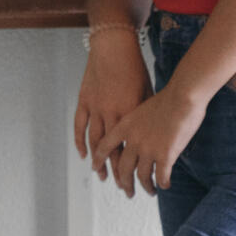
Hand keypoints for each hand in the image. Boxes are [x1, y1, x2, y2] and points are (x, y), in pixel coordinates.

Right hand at [73, 29, 149, 174]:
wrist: (113, 47)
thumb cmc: (134, 68)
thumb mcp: (146, 92)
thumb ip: (146, 114)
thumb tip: (155, 134)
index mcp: (129, 114)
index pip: (130, 148)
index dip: (132, 167)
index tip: (137, 181)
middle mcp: (110, 114)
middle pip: (112, 151)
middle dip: (117, 172)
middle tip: (121, 188)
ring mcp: (95, 108)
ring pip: (94, 142)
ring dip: (98, 162)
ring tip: (102, 177)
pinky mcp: (84, 100)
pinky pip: (80, 125)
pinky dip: (80, 141)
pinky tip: (84, 155)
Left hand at [94, 85, 208, 198]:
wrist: (182, 96)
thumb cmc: (166, 98)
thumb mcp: (141, 108)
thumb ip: (135, 124)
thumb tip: (133, 136)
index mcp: (125, 126)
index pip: (104, 147)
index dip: (98, 160)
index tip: (96, 170)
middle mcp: (133, 140)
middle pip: (123, 169)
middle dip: (125, 184)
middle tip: (127, 191)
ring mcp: (148, 149)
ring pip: (143, 177)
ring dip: (146, 187)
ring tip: (150, 191)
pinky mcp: (165, 155)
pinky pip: (161, 177)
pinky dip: (163, 184)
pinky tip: (165, 185)